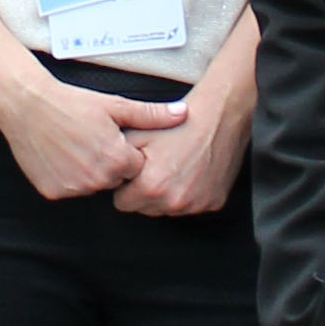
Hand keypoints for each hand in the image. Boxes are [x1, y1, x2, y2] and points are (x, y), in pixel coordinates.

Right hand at [0, 71, 186, 200]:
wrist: (27, 104)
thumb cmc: (72, 102)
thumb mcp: (115, 105)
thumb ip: (151, 115)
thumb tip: (184, 114)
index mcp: (117, 160)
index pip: (135, 167)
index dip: (125, 150)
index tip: (111, 135)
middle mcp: (97, 180)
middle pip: (114, 179)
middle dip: (109, 163)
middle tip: (91, 138)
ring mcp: (73, 188)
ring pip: (92, 185)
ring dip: (88, 171)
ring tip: (75, 144)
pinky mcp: (53, 192)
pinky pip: (69, 189)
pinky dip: (66, 176)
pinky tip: (60, 154)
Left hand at [114, 70, 252, 218]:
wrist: (219, 116)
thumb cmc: (179, 123)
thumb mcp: (137, 134)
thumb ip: (116, 159)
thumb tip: (105, 171)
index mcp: (151, 187)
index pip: (122, 203)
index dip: (125, 185)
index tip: (135, 172)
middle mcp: (174, 202)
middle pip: (145, 209)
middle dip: (145, 192)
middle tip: (156, 165)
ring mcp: (196, 205)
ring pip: (168, 209)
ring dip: (167, 194)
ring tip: (175, 165)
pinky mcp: (214, 203)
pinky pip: (192, 206)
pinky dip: (190, 193)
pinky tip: (191, 171)